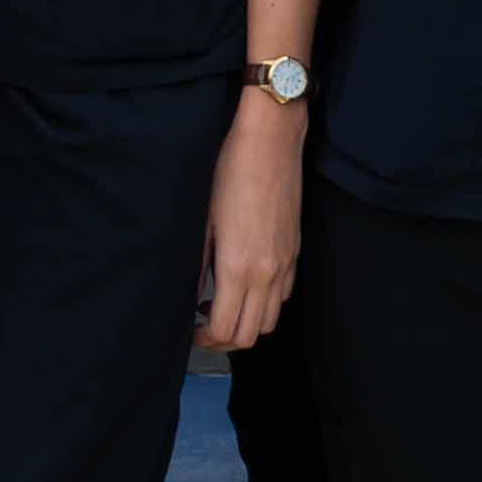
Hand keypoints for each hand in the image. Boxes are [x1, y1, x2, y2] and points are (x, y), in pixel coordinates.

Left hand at [199, 85, 303, 350]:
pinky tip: (245, 284)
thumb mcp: (200, 220)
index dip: (204, 341)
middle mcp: (267, 272)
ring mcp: (285, 263)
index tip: (189, 331)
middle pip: (250, 335)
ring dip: (246, 323)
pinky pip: (284, 294)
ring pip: (270, 319)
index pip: (225, 329)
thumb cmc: (229, 172)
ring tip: (222, 305)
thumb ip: (195, 265)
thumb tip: (186, 297)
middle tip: (202, 327)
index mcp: (238, 267)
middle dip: (223, 340)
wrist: (270, 141)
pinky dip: (265, 302)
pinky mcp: (295, 251)